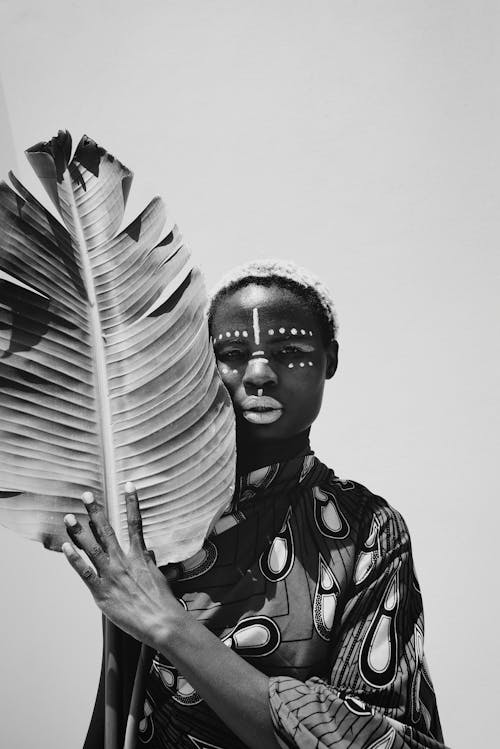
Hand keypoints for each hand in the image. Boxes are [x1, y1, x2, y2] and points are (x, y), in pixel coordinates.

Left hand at [62, 482, 183, 647]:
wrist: (161, 622)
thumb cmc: (162, 602)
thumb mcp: (158, 575)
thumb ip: (148, 561)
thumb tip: (145, 551)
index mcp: (139, 556)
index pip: (136, 522)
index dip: (131, 502)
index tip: (128, 484)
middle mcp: (123, 561)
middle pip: (107, 530)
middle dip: (95, 512)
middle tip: (86, 495)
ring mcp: (111, 575)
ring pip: (92, 548)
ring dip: (79, 532)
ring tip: (69, 517)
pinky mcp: (101, 592)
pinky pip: (84, 573)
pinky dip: (74, 559)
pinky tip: (66, 547)